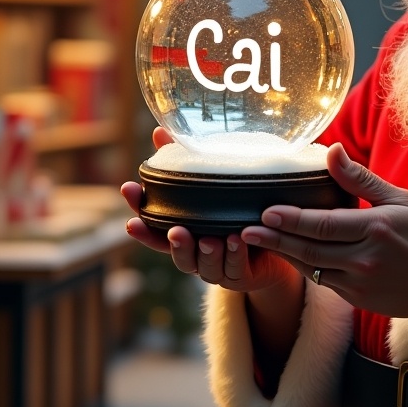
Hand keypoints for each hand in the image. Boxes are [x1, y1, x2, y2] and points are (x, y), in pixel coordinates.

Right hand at [120, 127, 298, 295]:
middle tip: (176, 229)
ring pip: (203, 266)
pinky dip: (234, 256)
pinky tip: (237, 241)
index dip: (140, 214)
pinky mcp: (240, 276)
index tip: (129, 192)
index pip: (154, 227)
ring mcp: (216, 266)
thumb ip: (186, 161)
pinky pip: (234, 270)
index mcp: (185, 231)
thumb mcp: (215, 184)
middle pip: (175, 252)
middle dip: (173, 242)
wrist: (277, 245)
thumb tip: (159, 131)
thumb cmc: (236, 211)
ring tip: (210, 240)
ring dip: (205, 253)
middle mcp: (196, 252)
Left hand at [242, 142, 407, 322]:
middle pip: (311, 249)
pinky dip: (305, 267)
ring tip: (256, 242)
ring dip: (284, 255)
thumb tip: (332, 150)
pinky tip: (289, 255)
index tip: (266, 211)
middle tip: (245, 229)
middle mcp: (365, 259)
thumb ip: (361, 179)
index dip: (293, 219)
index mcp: (376, 229)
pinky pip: (324, 281)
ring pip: (312, 268)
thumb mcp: (399, 199)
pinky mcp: (358, 299)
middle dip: (276, 238)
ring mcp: (360, 283)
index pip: (324, 225)